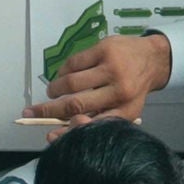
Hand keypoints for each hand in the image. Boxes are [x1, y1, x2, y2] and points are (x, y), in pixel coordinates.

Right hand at [22, 32, 170, 127]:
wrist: (153, 59)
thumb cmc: (134, 89)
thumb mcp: (124, 109)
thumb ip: (99, 119)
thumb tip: (62, 128)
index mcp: (125, 109)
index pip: (93, 125)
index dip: (69, 132)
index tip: (49, 135)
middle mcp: (119, 89)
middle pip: (75, 103)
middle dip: (49, 110)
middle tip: (30, 112)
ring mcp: (111, 67)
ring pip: (71, 81)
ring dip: (55, 89)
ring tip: (52, 93)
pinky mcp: (104, 48)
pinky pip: (73, 63)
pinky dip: (62, 71)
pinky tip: (62, 76)